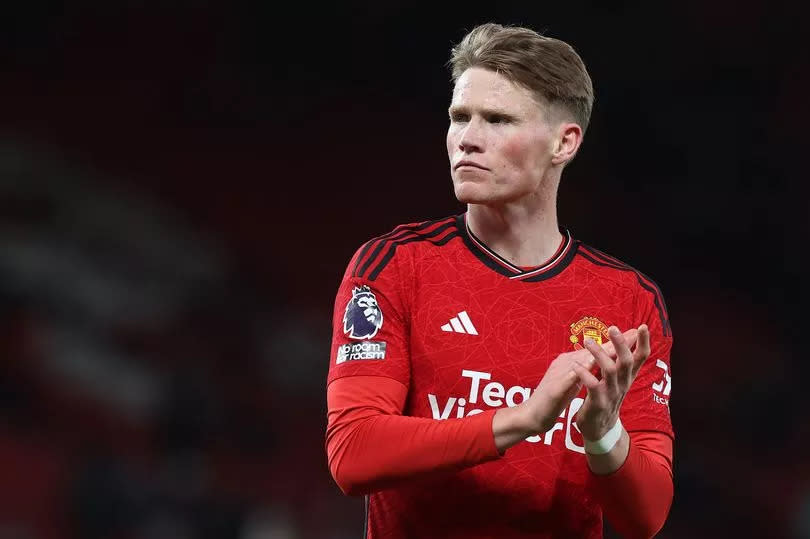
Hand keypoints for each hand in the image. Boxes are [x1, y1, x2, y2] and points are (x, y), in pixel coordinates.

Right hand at [521, 328, 638, 434]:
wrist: (532, 416)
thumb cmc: (552, 399)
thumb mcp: (571, 381)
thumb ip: (583, 370)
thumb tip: (597, 362)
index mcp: (570, 362)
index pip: (595, 350)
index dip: (615, 343)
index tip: (634, 335)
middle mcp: (564, 363)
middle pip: (591, 350)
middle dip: (612, 342)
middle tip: (633, 333)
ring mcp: (559, 374)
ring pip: (580, 360)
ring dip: (598, 352)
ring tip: (616, 345)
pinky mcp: (554, 388)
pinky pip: (568, 378)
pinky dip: (580, 371)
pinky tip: (590, 365)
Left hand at [571, 325, 650, 440]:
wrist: (598, 427)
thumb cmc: (606, 396)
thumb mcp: (617, 379)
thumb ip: (620, 362)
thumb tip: (626, 340)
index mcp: (627, 376)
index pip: (640, 357)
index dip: (643, 342)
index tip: (643, 326)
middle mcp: (623, 383)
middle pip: (627, 361)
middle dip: (621, 344)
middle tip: (612, 328)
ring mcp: (612, 393)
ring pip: (610, 370)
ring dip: (599, 354)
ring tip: (587, 341)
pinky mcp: (599, 402)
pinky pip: (594, 386)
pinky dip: (584, 374)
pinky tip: (576, 365)